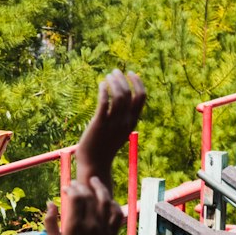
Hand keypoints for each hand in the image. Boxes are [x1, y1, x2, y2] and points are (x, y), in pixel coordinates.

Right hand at [45, 178, 122, 234]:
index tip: (66, 187)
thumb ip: (50, 221)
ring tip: (95, 181)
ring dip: (100, 188)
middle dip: (82, 186)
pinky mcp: (113, 233)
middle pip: (90, 196)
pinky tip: (108, 200)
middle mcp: (91, 224)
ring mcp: (104, 228)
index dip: (71, 188)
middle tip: (77, 183)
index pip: (76, 197)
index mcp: (75, 225)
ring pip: (106, 201)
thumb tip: (50, 203)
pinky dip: (113, 204)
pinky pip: (117, 214)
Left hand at [75, 69, 145, 186]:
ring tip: (107, 76)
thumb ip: (122, 117)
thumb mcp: (118, 131)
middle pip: (129, 93)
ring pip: (118, 95)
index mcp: (132, 122)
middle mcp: (124, 121)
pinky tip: (101, 84)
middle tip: (114, 71)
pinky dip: (104, 90)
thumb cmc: (104, 146)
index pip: (141, 97)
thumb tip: (121, 100)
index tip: (130, 73)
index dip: (137, 82)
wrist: (94, 163)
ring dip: (113, 82)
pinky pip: (104, 102)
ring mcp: (112, 123)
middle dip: (123, 79)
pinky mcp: (99, 124)